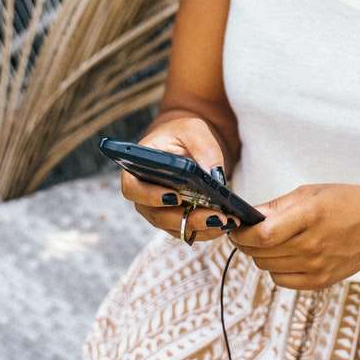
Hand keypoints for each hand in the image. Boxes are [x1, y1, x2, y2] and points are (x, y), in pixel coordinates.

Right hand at [119, 113, 233, 243]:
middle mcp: (144, 195)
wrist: (186, 144)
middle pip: (157, 216)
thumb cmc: (181, 134)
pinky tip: (227, 223)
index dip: (150, 196)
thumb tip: (213, 174)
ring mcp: (159, 210)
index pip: (133, 188)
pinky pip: (188, 230)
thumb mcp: (192, 130)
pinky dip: (207, 230)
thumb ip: (202, 146)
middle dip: (185, 219)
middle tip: (212, 216)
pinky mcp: (176, 218)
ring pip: (175, 227)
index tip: (175, 197)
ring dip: (200, 227)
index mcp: (137, 169)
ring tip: (225, 222)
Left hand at [228, 184, 359, 289]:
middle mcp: (312, 245)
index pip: (262, 234)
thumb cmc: (348, 203)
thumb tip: (248, 215)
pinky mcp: (320, 281)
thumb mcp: (312, 192)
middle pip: (260, 252)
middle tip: (248, 232)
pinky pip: (281, 280)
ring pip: (267, 266)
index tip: (236, 227)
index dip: (242, 233)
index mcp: (310, 216)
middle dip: (247, 242)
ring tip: (272, 240)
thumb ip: (277, 206)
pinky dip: (276, 268)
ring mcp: (316, 266)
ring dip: (261, 254)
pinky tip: (286, 254)